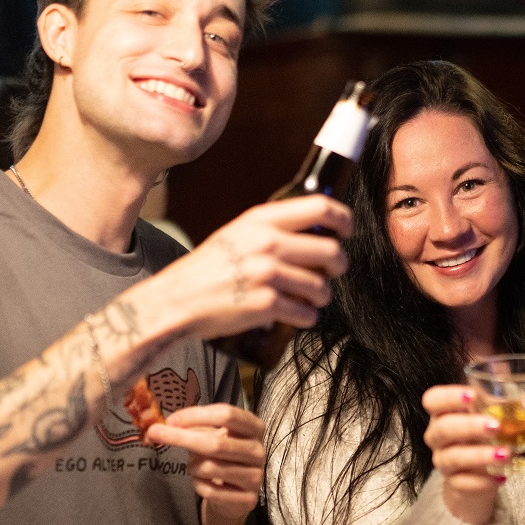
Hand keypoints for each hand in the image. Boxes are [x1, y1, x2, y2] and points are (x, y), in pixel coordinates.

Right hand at [142, 195, 353, 341]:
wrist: (176, 301)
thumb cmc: (207, 269)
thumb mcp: (236, 234)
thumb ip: (270, 229)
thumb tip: (312, 231)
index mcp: (260, 220)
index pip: (319, 207)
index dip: (343, 218)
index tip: (347, 230)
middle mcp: (266, 243)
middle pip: (331, 250)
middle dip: (339, 265)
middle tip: (333, 272)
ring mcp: (267, 275)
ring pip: (322, 287)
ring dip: (323, 296)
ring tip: (312, 298)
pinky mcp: (267, 305)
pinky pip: (307, 314)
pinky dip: (308, 318)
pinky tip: (298, 315)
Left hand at [146, 404, 264, 518]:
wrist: (235, 493)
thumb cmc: (221, 458)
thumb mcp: (213, 436)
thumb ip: (195, 427)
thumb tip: (167, 425)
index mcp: (254, 427)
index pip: (226, 414)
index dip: (195, 415)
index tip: (170, 419)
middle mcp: (258, 450)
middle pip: (216, 442)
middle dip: (180, 438)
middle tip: (155, 434)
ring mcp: (256, 476)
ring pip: (209, 468)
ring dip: (192, 467)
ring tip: (195, 467)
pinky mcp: (248, 499)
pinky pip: (210, 491)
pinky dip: (197, 485)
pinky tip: (202, 483)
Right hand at [422, 385, 503, 524]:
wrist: (480, 473)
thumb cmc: (485, 435)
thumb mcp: (495, 415)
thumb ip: (512, 404)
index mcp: (444, 412)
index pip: (433, 399)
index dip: (448, 397)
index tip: (473, 395)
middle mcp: (438, 436)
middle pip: (442, 428)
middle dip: (468, 426)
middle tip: (496, 426)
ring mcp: (443, 461)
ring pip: (452, 458)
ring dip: (479, 455)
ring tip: (506, 454)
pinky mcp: (454, 483)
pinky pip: (462, 484)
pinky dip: (482, 481)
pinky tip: (500, 477)